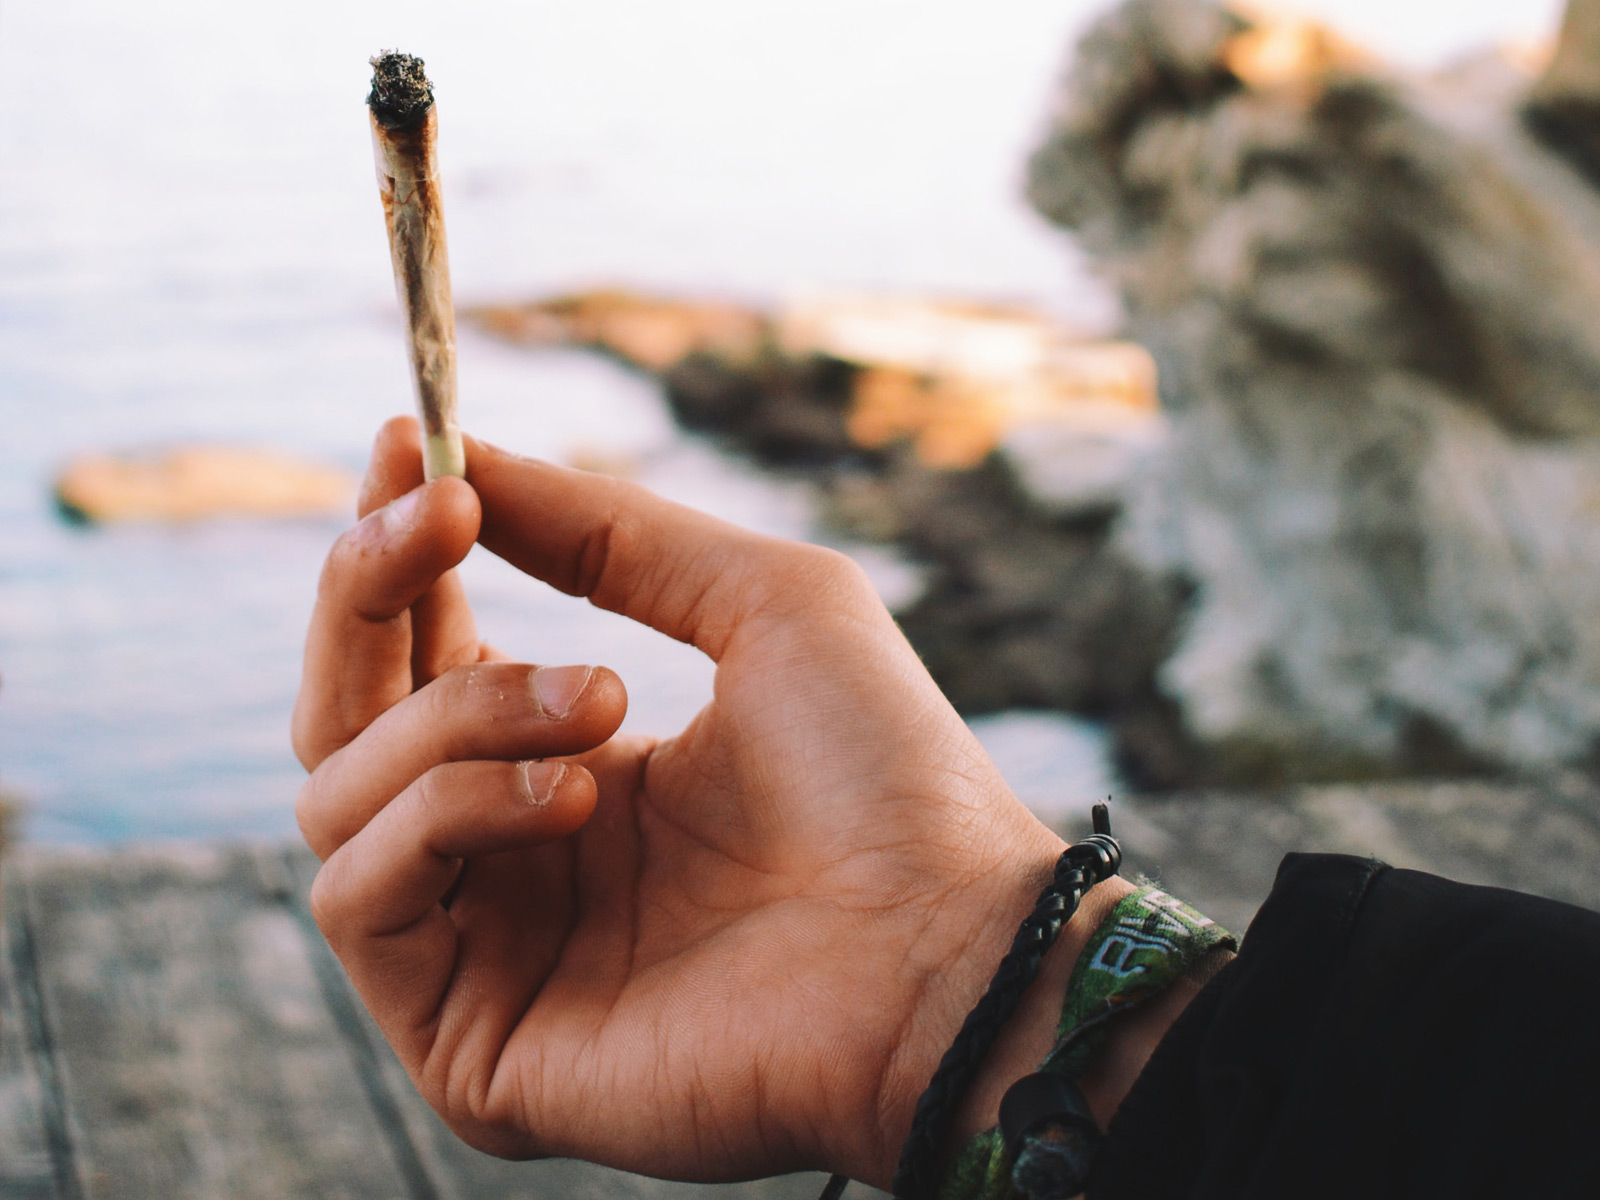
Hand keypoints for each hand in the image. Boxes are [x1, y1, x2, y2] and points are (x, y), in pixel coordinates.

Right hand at [293, 417, 1122, 1187]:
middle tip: (441, 515)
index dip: (395, 553)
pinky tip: (575, 797)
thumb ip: (603, 530)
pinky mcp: (469, 1047)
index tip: (410, 442)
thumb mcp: (756, 601)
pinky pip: (362, 897)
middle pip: (341, 717)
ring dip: (460, 711)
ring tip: (606, 703)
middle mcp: (509, 860)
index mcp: (565, 765)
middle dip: (372, 592)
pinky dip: (449, 812)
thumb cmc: (884, 774)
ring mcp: (484, 954)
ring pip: (338, 796)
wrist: (950, 947)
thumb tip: (454, 456)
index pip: (417, 656)